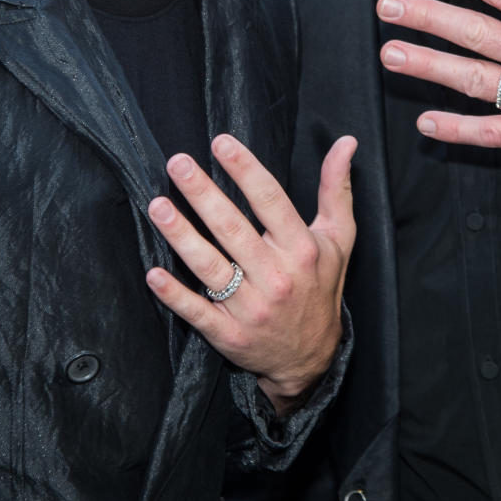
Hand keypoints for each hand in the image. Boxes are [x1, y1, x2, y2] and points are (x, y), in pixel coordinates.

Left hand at [145, 132, 355, 411]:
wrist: (311, 359)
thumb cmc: (321, 286)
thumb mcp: (339, 238)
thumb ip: (337, 189)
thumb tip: (346, 141)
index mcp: (302, 249)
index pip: (271, 201)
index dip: (246, 170)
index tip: (221, 143)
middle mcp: (277, 277)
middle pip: (234, 229)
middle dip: (204, 194)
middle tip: (178, 163)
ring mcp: (252, 308)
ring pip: (211, 267)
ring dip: (182, 236)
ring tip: (158, 205)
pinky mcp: (229, 335)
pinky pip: (198, 313)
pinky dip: (175, 295)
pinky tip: (154, 273)